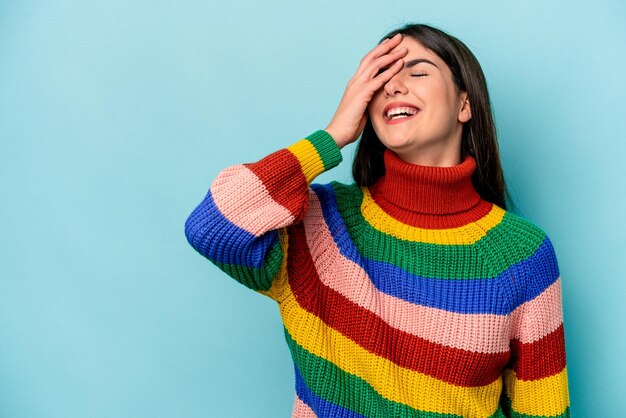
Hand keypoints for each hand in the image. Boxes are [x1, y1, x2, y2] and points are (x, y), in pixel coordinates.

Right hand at [325, 33, 407, 147]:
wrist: (338, 133)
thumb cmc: (350, 124)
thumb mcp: (362, 108)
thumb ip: (370, 99)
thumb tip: (380, 97)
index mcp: (355, 83)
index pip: (368, 62)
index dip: (379, 51)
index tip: (390, 44)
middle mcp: (355, 81)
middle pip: (371, 57)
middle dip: (386, 46)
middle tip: (399, 37)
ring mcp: (357, 86)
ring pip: (375, 64)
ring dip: (391, 55)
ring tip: (404, 49)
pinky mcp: (361, 94)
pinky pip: (378, 79)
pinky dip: (390, 71)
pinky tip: (400, 64)